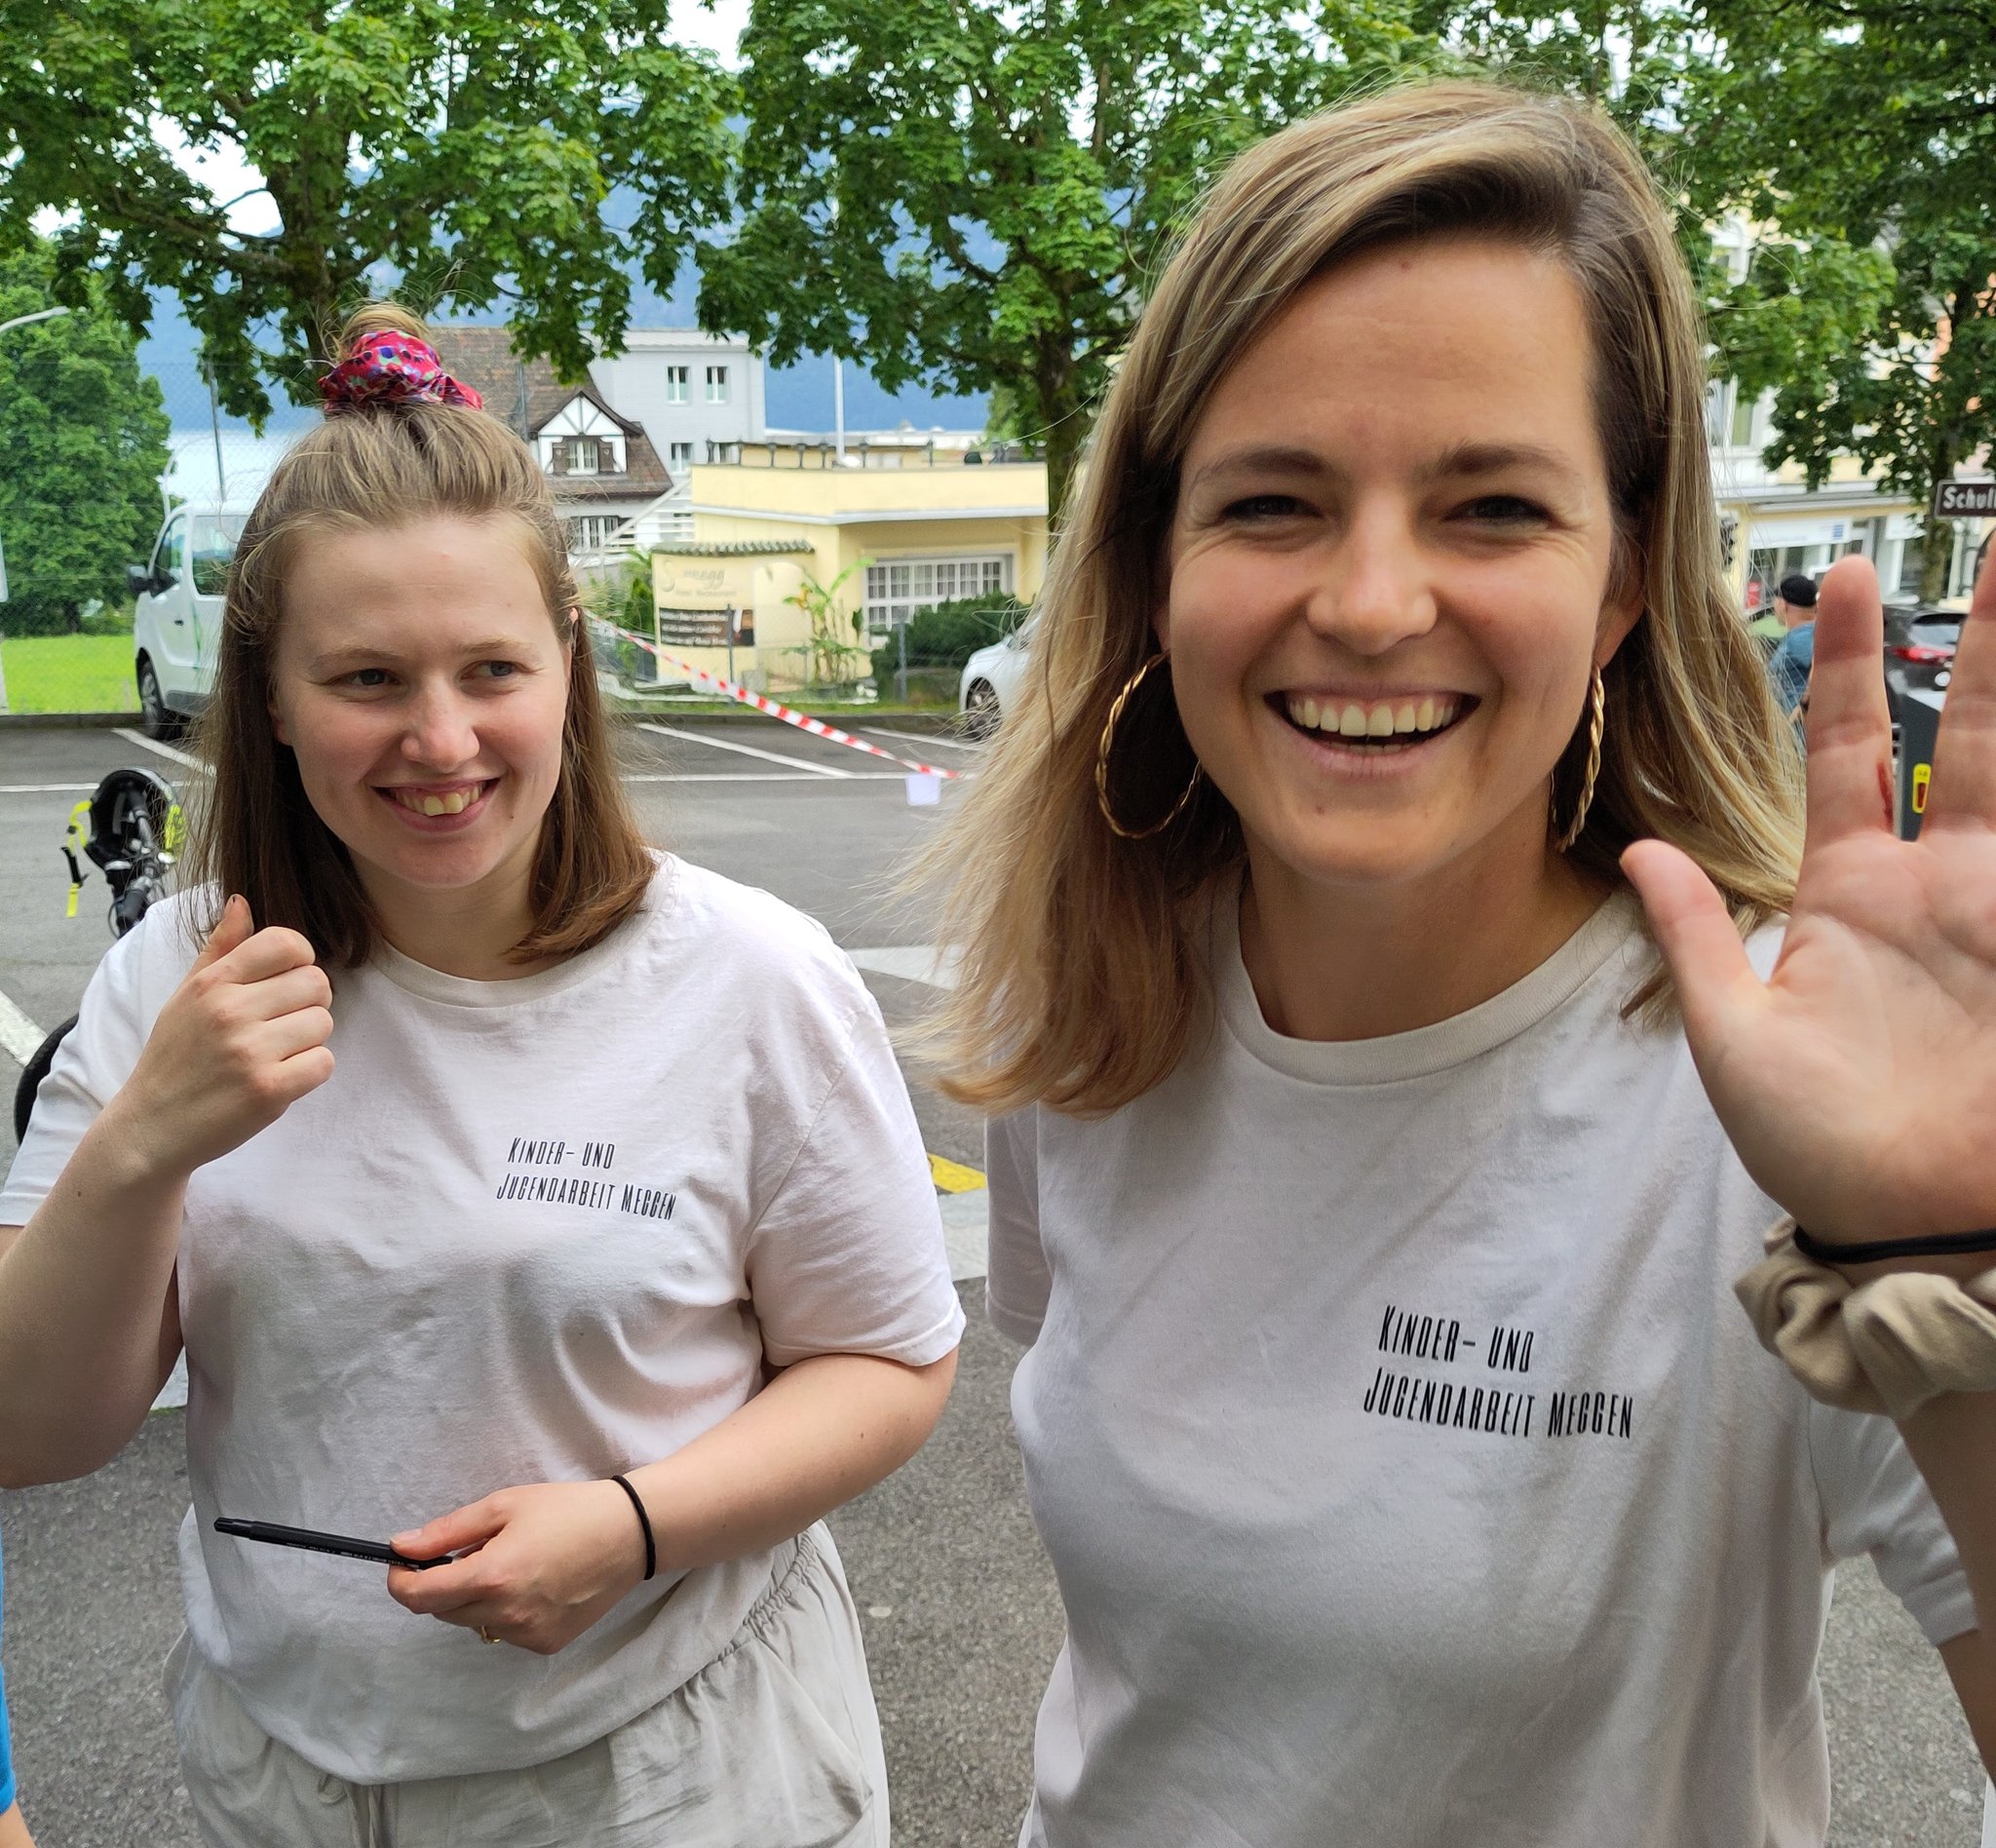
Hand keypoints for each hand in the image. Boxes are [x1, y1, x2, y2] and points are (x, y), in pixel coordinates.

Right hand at [109, 896, 334, 1178]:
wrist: (151, 1127)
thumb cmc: (175, 1057)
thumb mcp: (186, 996)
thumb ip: (220, 949)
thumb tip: (242, 902)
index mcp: (212, 982)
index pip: (286, 943)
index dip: (300, 960)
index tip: (288, 981)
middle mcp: (230, 1011)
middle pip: (317, 983)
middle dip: (308, 1003)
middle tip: (281, 1024)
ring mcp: (249, 1051)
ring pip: (324, 1022)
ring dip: (309, 1040)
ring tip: (275, 1053)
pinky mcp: (269, 1090)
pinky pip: (324, 1062)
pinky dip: (310, 1071)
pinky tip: (280, 1077)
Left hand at [385, 1480, 648, 1654]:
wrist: (630, 1534)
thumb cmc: (568, 1510)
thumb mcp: (505, 1505)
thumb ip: (448, 1531)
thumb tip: (401, 1547)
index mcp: (492, 1575)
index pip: (420, 1596)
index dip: (400, 1581)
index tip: (400, 1564)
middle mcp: (505, 1613)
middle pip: (443, 1610)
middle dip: (443, 1583)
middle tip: (472, 1551)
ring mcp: (526, 1634)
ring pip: (474, 1622)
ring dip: (475, 1598)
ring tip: (513, 1564)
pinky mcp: (545, 1645)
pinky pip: (505, 1631)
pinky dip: (505, 1610)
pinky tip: (534, 1584)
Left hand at [1624, 551, 1995, 1248]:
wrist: (1911, 1230)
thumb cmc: (1819, 1148)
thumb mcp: (1733, 1036)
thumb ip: (1694, 936)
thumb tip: (1638, 848)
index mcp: (1849, 892)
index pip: (1851, 751)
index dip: (1845, 667)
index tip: (1834, 581)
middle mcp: (1937, 884)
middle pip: (1971, 731)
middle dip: (1980, 638)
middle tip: (1991, 542)